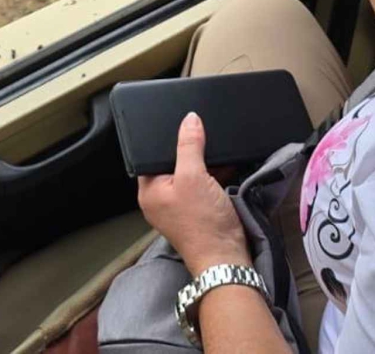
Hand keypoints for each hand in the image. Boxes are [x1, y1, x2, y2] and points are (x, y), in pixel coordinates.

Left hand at [138, 113, 251, 275]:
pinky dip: (211, 175)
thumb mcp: (194, 176)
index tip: (182, 124)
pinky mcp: (196, 209)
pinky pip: (201, 183)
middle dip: (188, 150)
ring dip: (202, 163)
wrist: (225, 255)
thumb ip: (189, 145)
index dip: (167, 139)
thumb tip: (189, 119)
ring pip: (188, 172)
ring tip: (214, 156)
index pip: (151, 155)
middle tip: (201, 138)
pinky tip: (223, 168)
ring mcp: (179, 205)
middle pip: (172, 162)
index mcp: (149, 191)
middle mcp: (160, 198)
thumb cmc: (203, 223)